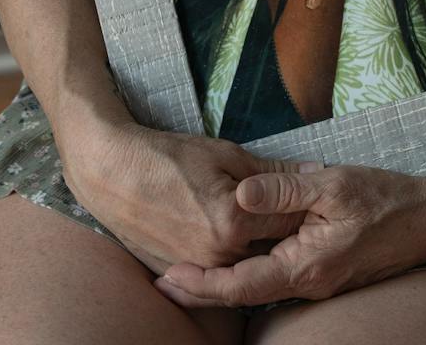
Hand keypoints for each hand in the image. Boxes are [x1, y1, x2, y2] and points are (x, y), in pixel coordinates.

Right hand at [57, 117, 310, 274]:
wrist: (111, 172)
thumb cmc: (167, 157)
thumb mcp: (226, 154)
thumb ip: (273, 170)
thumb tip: (315, 172)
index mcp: (233, 224)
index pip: (288, 222)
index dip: (302, 207)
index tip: (310, 196)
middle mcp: (216, 255)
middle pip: (268, 248)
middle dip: (282, 229)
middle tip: (285, 207)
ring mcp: (195, 267)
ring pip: (242, 262)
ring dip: (255, 244)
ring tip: (253, 217)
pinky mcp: (177, 271)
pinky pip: (214, 268)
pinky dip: (225, 254)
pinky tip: (224, 231)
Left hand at [151, 162, 425, 308]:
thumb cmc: (387, 198)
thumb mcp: (332, 184)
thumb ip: (283, 191)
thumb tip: (237, 198)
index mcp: (306, 267)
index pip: (241, 287)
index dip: (200, 286)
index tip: (166, 276)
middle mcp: (307, 283)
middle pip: (243, 294)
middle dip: (200, 289)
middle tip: (159, 278)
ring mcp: (316, 282)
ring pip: (258, 288)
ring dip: (220, 281)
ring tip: (182, 269)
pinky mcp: (322, 272)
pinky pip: (276, 278)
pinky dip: (246, 272)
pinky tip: (229, 257)